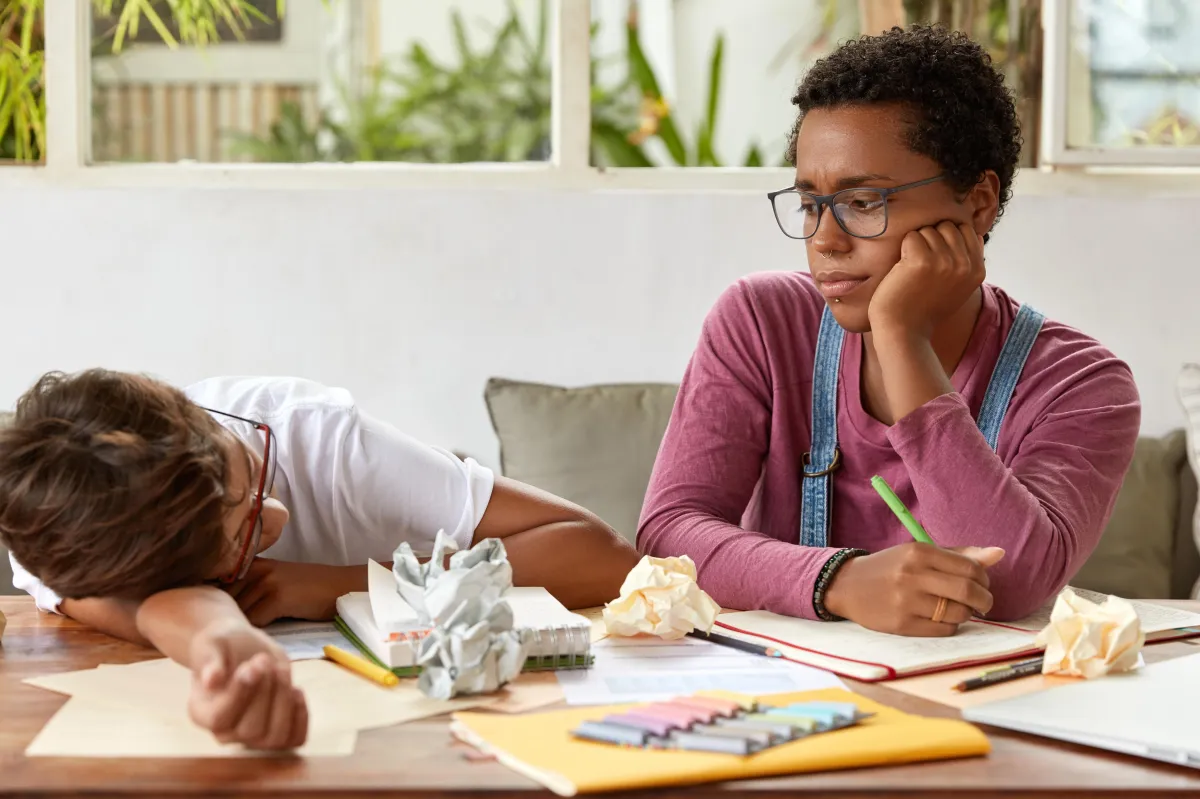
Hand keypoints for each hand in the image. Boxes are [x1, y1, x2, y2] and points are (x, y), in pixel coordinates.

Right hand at [187, 620, 307, 749]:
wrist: (242, 647)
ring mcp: (251, 737)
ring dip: (284, 702)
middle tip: (264, 660)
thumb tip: (211, 680)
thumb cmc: (222, 645)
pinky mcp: (276, 731)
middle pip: (250, 730)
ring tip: (281, 671)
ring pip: (274, 738)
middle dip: (264, 692)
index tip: (252, 665)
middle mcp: (224, 732)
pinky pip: (294, 740)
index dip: (240, 693)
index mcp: (201, 713)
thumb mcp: (211, 644)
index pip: (219, 718)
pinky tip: (297, 690)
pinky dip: (301, 717)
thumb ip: (209, 661)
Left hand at [225, 559, 353, 626]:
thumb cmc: (308, 589)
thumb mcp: (275, 581)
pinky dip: (257, 630)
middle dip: (225, 618)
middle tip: (229, 632)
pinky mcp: (278, 597)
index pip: (218, 585)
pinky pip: (256, 619)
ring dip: (241, 627)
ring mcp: (267, 581)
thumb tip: (222, 610)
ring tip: (244, 636)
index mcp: (253, 563)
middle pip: (226, 600)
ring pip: (240, 612)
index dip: (214, 604)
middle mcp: (256, 569)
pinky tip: (260, 635)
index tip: (212, 617)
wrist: (339, 587)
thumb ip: (250, 589)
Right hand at [822, 543, 1004, 636]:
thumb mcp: (918, 554)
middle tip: (983, 603)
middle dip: (984, 600)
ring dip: (967, 614)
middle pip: (968, 590)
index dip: (985, 578)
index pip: (970, 567)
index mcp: (919, 552)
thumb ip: (958, 555)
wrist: (847, 585)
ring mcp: (906, 600)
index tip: (983, 583)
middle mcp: (912, 574)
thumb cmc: (889, 568)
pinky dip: (950, 626)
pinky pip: (943, 629)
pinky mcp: (902, 623)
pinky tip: (941, 619)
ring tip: (959, 610)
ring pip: (958, 612)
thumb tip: (998, 553)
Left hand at [868, 221, 984, 337]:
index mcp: (977, 271)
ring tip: (912, 270)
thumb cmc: (925, 309)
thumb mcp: (959, 287)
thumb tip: (973, 234)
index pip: (967, 230)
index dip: (947, 239)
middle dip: (931, 239)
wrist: (904, 330)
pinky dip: (903, 249)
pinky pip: (912, 236)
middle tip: (921, 265)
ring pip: (929, 230)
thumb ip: (968, 262)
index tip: (935, 259)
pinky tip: (903, 270)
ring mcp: (945, 261)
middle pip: (948, 226)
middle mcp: (965, 265)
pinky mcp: (922, 260)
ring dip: (916, 245)